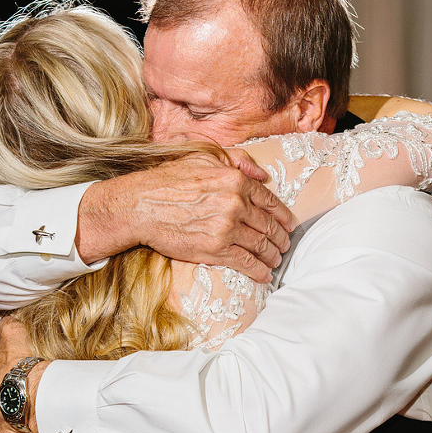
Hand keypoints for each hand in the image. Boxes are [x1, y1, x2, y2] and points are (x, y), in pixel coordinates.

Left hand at [0, 317, 43, 432]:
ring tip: (24, 420)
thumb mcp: (14, 338)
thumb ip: (7, 328)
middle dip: (2, 401)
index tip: (16, 381)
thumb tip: (5, 318)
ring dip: (6, 421)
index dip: (2, 379)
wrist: (31, 397)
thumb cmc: (24, 368)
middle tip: (22, 401)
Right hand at [75, 153, 294, 283]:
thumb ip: (238, 161)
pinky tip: (265, 275)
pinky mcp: (215, 249)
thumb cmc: (168, 180)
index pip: (269, 201)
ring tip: (276, 260)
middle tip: (285, 245)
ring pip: (260, 245)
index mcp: (236, 180)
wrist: (141, 205)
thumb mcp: (204, 158)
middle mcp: (235, 204)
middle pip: (268, 225)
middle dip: (280, 238)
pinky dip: (259, 270)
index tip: (290, 225)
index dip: (283, 215)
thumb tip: (263, 175)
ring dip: (272, 255)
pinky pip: (245, 262)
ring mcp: (226, 228)